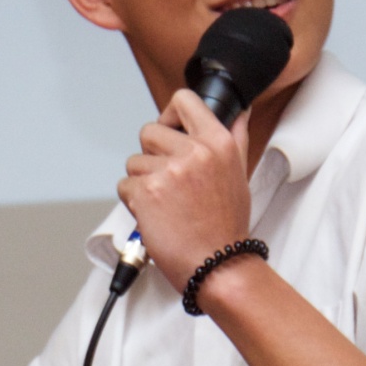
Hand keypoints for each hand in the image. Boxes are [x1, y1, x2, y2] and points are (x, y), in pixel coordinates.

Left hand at [118, 90, 252, 293]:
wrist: (218, 265)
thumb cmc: (227, 225)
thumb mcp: (240, 174)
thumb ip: (236, 138)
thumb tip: (240, 111)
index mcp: (218, 142)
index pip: (183, 100)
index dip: (170, 114)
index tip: (170, 128)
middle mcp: (194, 152)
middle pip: (149, 131)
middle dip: (152, 155)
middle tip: (169, 182)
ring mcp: (168, 171)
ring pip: (134, 162)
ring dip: (143, 182)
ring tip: (167, 204)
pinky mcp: (146, 192)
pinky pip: (125, 186)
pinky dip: (134, 202)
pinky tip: (156, 215)